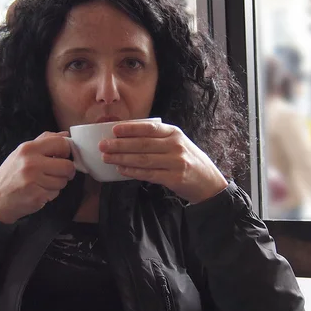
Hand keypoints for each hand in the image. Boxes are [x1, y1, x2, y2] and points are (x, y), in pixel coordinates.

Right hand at [0, 132, 75, 223]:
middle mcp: (31, 163)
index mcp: (28, 148)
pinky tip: (38, 192)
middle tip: (59, 174)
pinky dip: (50, 194)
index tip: (63, 157)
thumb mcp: (21, 152)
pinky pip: (55, 193)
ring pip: (63, 181)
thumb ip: (44, 141)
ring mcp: (33, 180)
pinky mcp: (36, 196)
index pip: (61, 143)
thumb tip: (66, 135)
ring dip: (57, 184)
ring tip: (42, 183)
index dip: (67, 152)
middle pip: (67, 166)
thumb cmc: (10, 175)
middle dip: (67, 172)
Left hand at [99, 121, 227, 203]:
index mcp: (174, 133)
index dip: (130, 129)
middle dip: (120, 145)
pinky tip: (121, 170)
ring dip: (122, 159)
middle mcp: (175, 146)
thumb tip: (127, 137)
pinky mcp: (174, 178)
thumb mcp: (177, 143)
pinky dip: (133, 172)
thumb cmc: (187, 160)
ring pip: (143, 160)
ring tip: (107, 158)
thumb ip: (158, 138)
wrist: (207, 181)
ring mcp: (176, 163)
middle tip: (103, 145)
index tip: (114, 130)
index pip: (149, 128)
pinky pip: (149, 174)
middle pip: (143, 144)